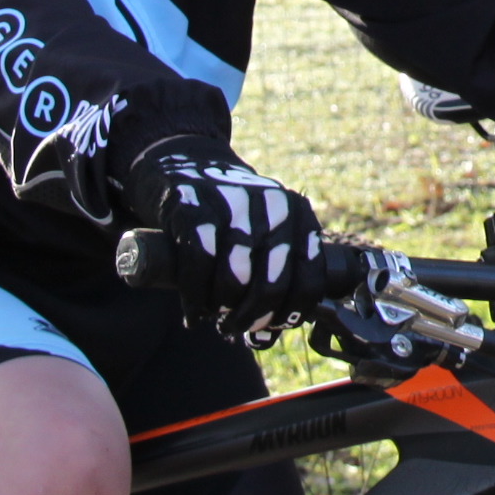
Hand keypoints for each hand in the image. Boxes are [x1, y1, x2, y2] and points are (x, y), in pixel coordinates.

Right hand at [122, 144, 327, 338]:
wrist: (184, 161)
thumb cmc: (229, 213)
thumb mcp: (264, 229)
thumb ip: (275, 272)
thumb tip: (267, 333)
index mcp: (298, 214)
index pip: (309, 280)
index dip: (289, 315)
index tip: (268, 328)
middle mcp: (272, 206)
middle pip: (271, 286)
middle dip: (251, 318)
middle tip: (233, 328)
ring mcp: (233, 203)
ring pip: (234, 279)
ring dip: (220, 309)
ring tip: (212, 315)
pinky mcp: (192, 206)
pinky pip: (199, 264)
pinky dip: (194, 297)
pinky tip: (193, 311)